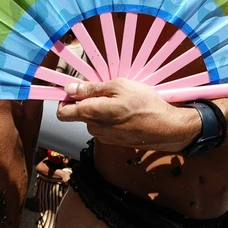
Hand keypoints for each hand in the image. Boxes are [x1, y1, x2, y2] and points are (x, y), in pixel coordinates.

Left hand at [55, 79, 198, 152]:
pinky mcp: (114, 141)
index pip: (62, 112)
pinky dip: (111, 118)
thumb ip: (91, 88)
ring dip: (101, 110)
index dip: (64, 100)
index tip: (73, 90)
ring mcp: (104, 136)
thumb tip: (70, 88)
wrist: (164, 127)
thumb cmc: (144, 105)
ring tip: (121, 100)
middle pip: (79, 114)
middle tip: (106, 90)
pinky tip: (126, 111)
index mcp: (91, 113)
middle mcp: (94, 128)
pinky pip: (105, 126)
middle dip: (88, 101)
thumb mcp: (119, 86)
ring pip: (94, 120)